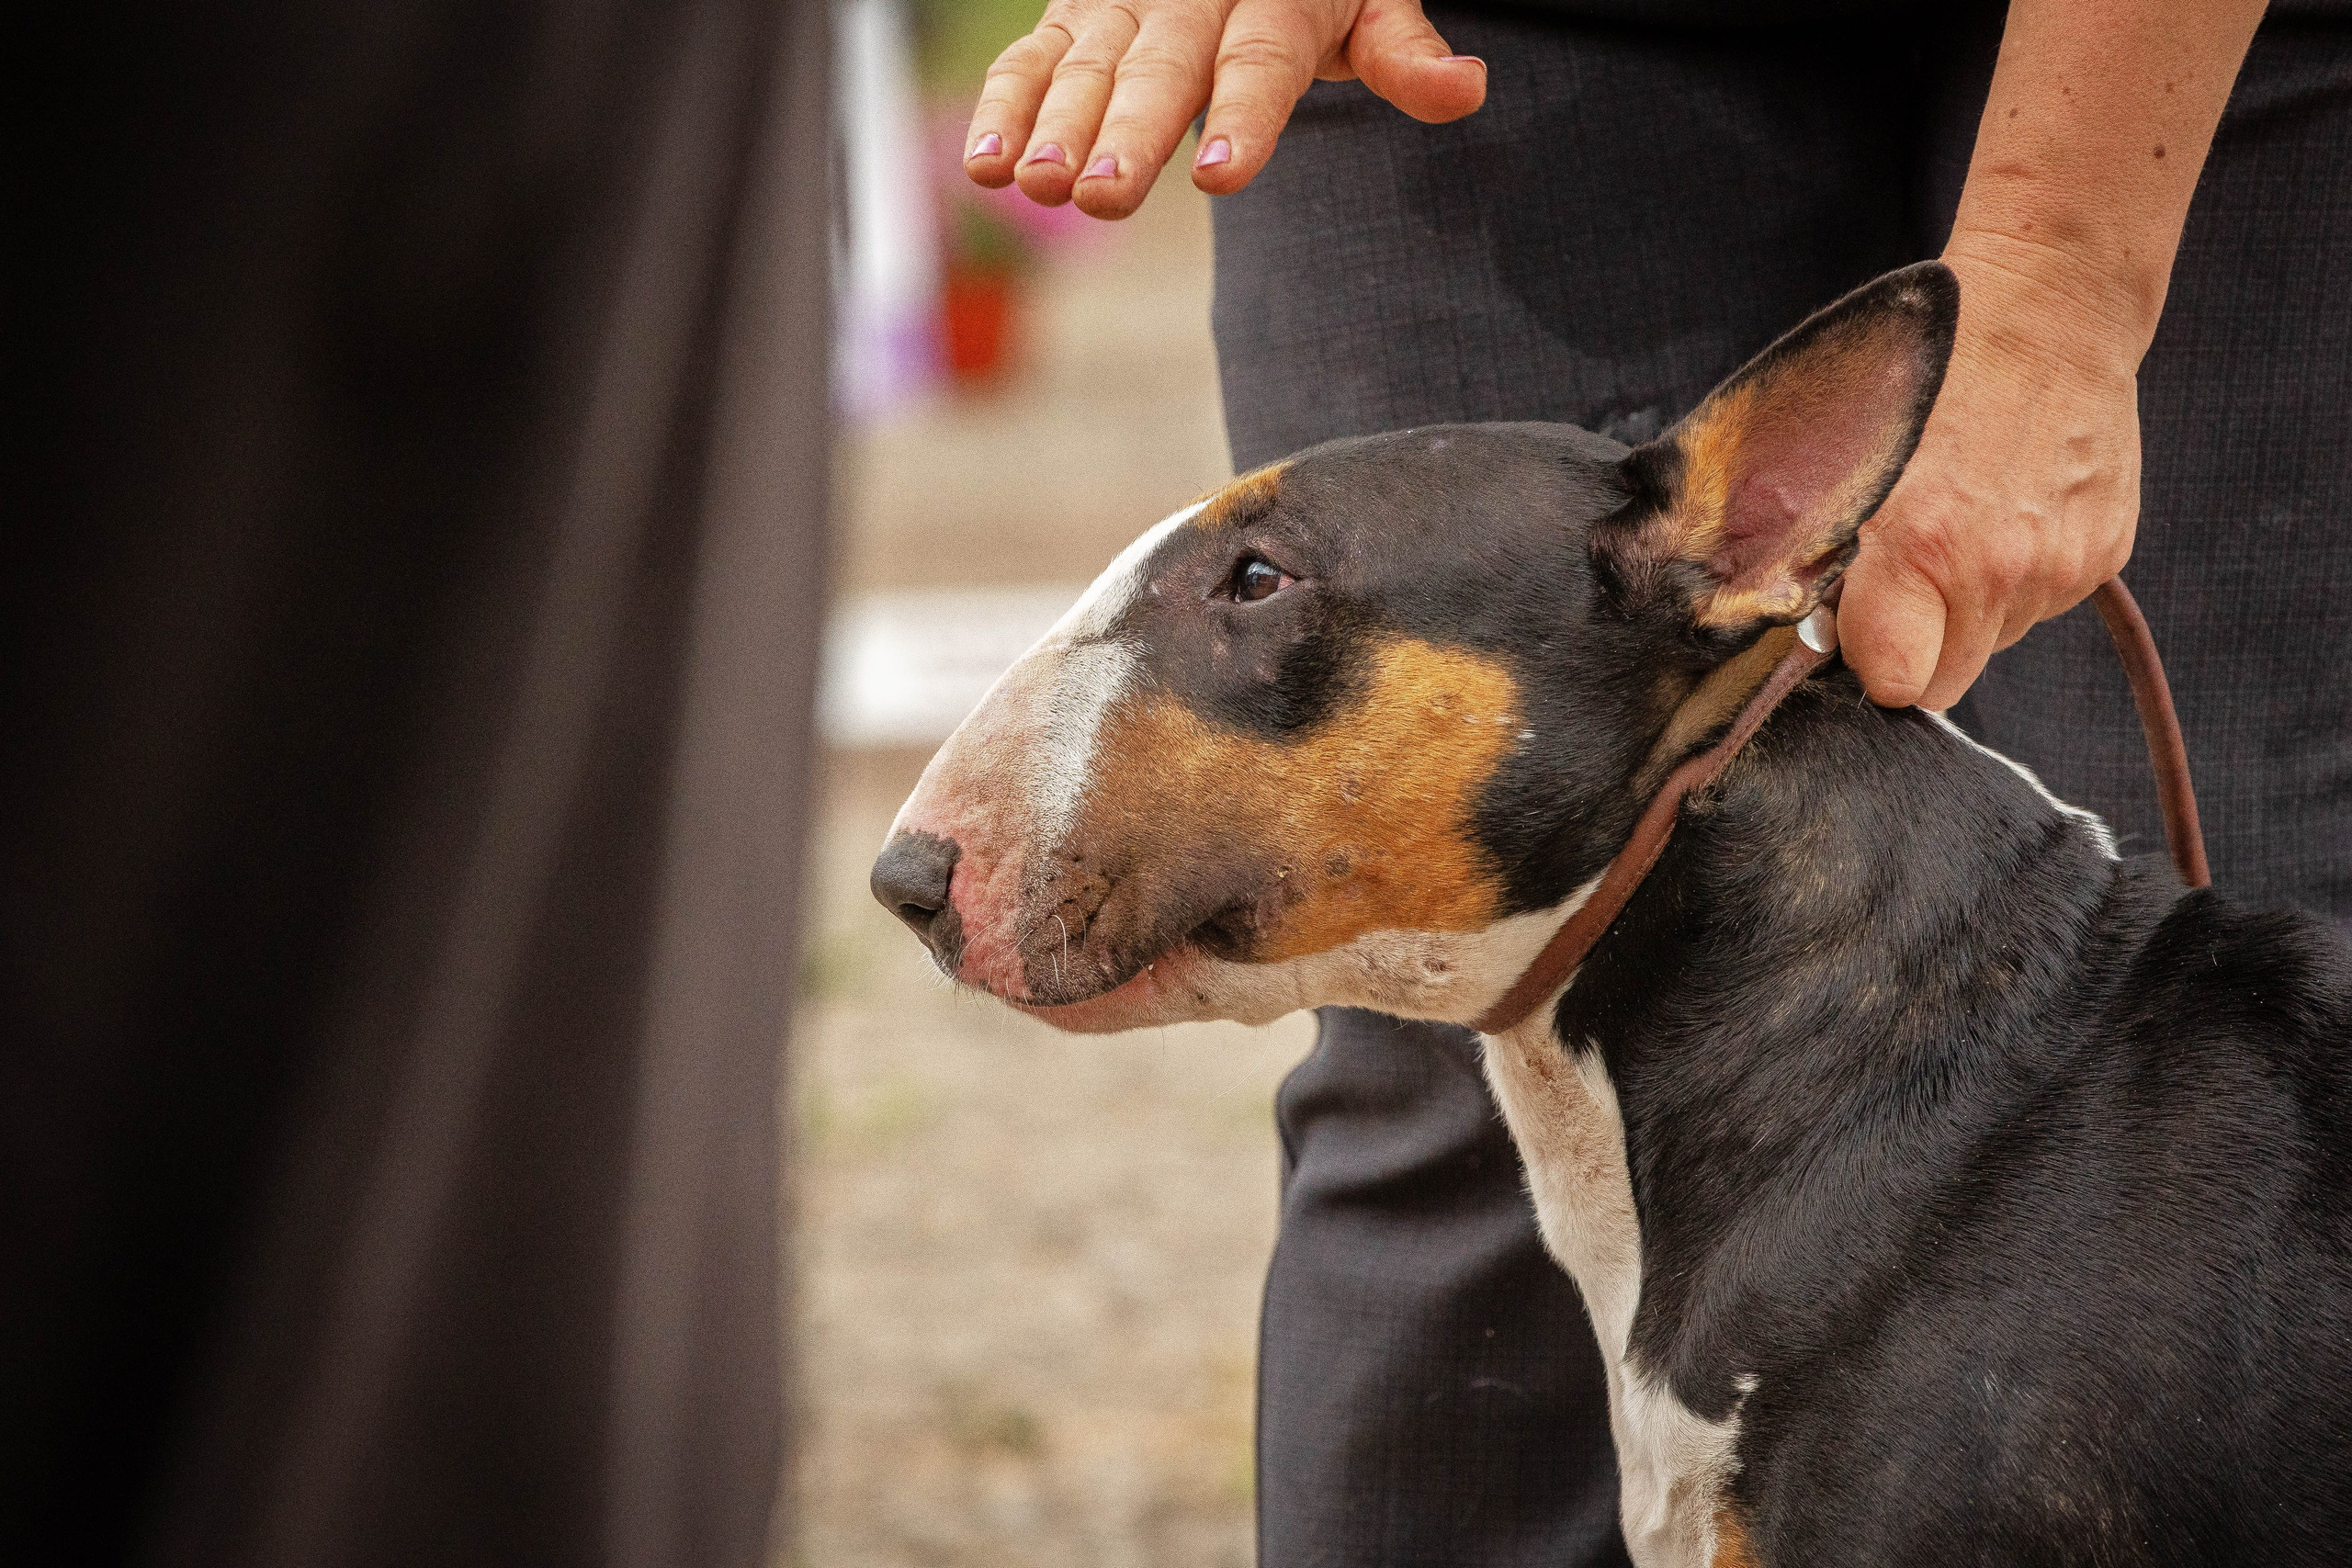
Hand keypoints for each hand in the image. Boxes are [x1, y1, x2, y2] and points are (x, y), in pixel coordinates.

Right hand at [964, 0, 1485, 218]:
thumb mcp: (1372, 0)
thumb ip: (1406, 53)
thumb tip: (1466, 90)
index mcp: (1279, 0)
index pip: (1263, 61)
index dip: (1243, 116)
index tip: (1219, 173)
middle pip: (1161, 69)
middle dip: (1127, 131)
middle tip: (1101, 194)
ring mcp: (1125, 7)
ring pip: (1087, 66)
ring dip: (1055, 128)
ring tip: (1037, 186)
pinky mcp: (1074, 17)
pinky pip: (1033, 60)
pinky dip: (1003, 110)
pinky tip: (987, 169)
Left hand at [1837, 241, 2145, 710]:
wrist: (2052, 312)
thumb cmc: (1935, 374)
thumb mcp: (1851, 458)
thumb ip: (1829, 551)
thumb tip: (1815, 622)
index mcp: (1921, 548)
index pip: (1893, 683)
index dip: (1870, 663)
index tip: (1859, 629)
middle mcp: (1997, 570)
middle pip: (1945, 681)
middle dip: (1917, 647)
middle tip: (1904, 584)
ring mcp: (2060, 567)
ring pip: (1994, 642)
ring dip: (1970, 609)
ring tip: (1963, 525)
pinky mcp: (2105, 555)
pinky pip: (2043, 604)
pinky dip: (2021, 578)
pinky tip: (2009, 512)